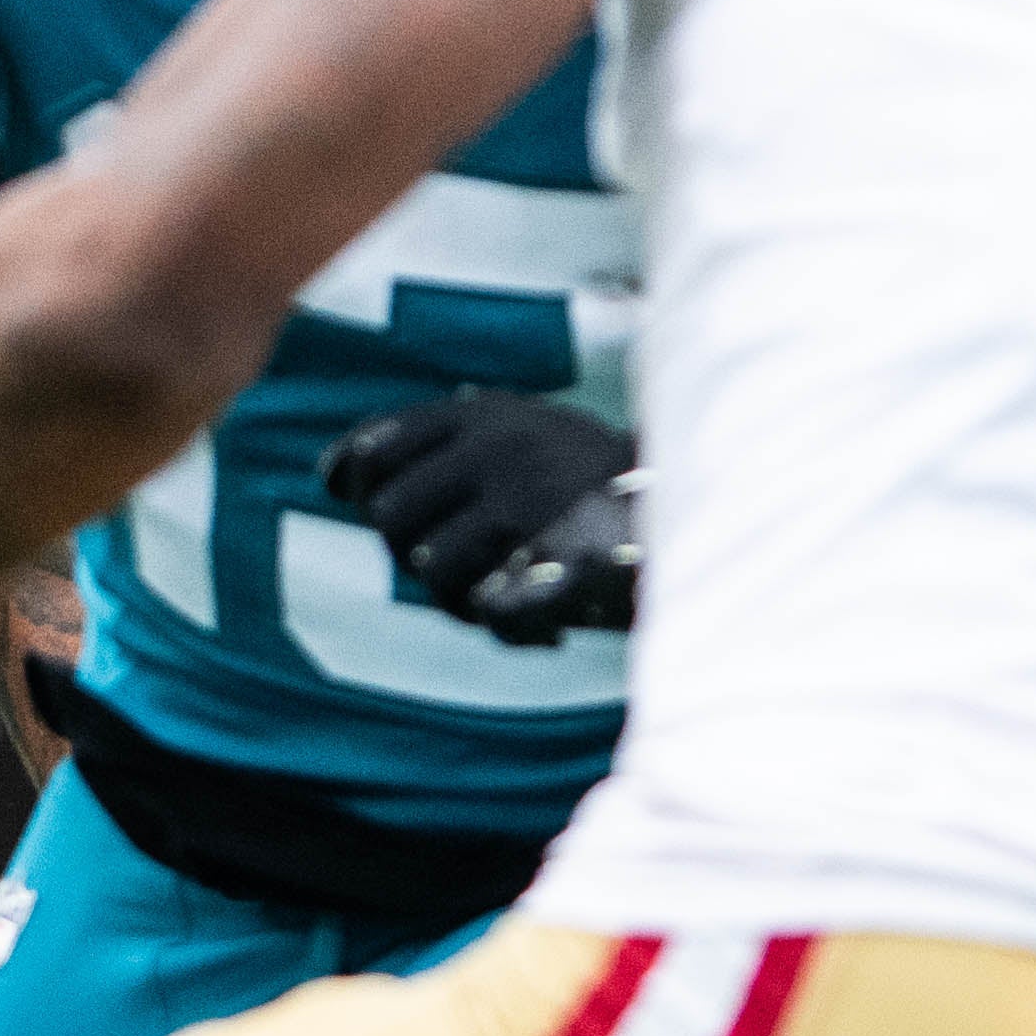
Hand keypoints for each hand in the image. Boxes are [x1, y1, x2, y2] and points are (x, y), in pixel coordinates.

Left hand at [323, 392, 636, 643]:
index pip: (377, 450)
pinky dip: (502, 619)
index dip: (356, 481)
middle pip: (390, 517)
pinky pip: (486, 608)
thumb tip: (331, 471)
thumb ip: (440, 443)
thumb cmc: (595, 479)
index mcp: (489, 416)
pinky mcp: (557, 559)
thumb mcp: (522, 431)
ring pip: (431, 569)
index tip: (356, 495)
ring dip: (456, 594)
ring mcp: (529, 504)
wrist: (703, 504)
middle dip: (408, 549)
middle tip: (454, 563)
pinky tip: (534, 615)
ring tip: (499, 589)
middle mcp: (502, 450)